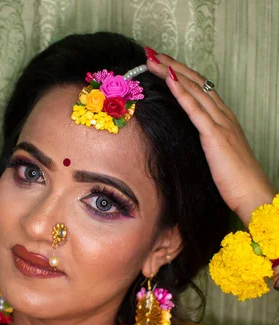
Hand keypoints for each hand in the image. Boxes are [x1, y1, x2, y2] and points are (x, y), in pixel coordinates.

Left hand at [145, 49, 276, 227]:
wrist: (251, 192)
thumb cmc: (234, 181)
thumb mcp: (216, 157)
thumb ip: (205, 144)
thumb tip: (187, 141)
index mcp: (224, 119)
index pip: (201, 88)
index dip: (181, 74)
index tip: (163, 64)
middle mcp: (223, 115)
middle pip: (196, 82)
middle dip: (173, 66)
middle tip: (152, 53)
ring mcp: (221, 123)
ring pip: (195, 89)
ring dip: (172, 72)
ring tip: (153, 60)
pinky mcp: (215, 135)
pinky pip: (196, 109)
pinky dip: (182, 92)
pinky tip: (169, 79)